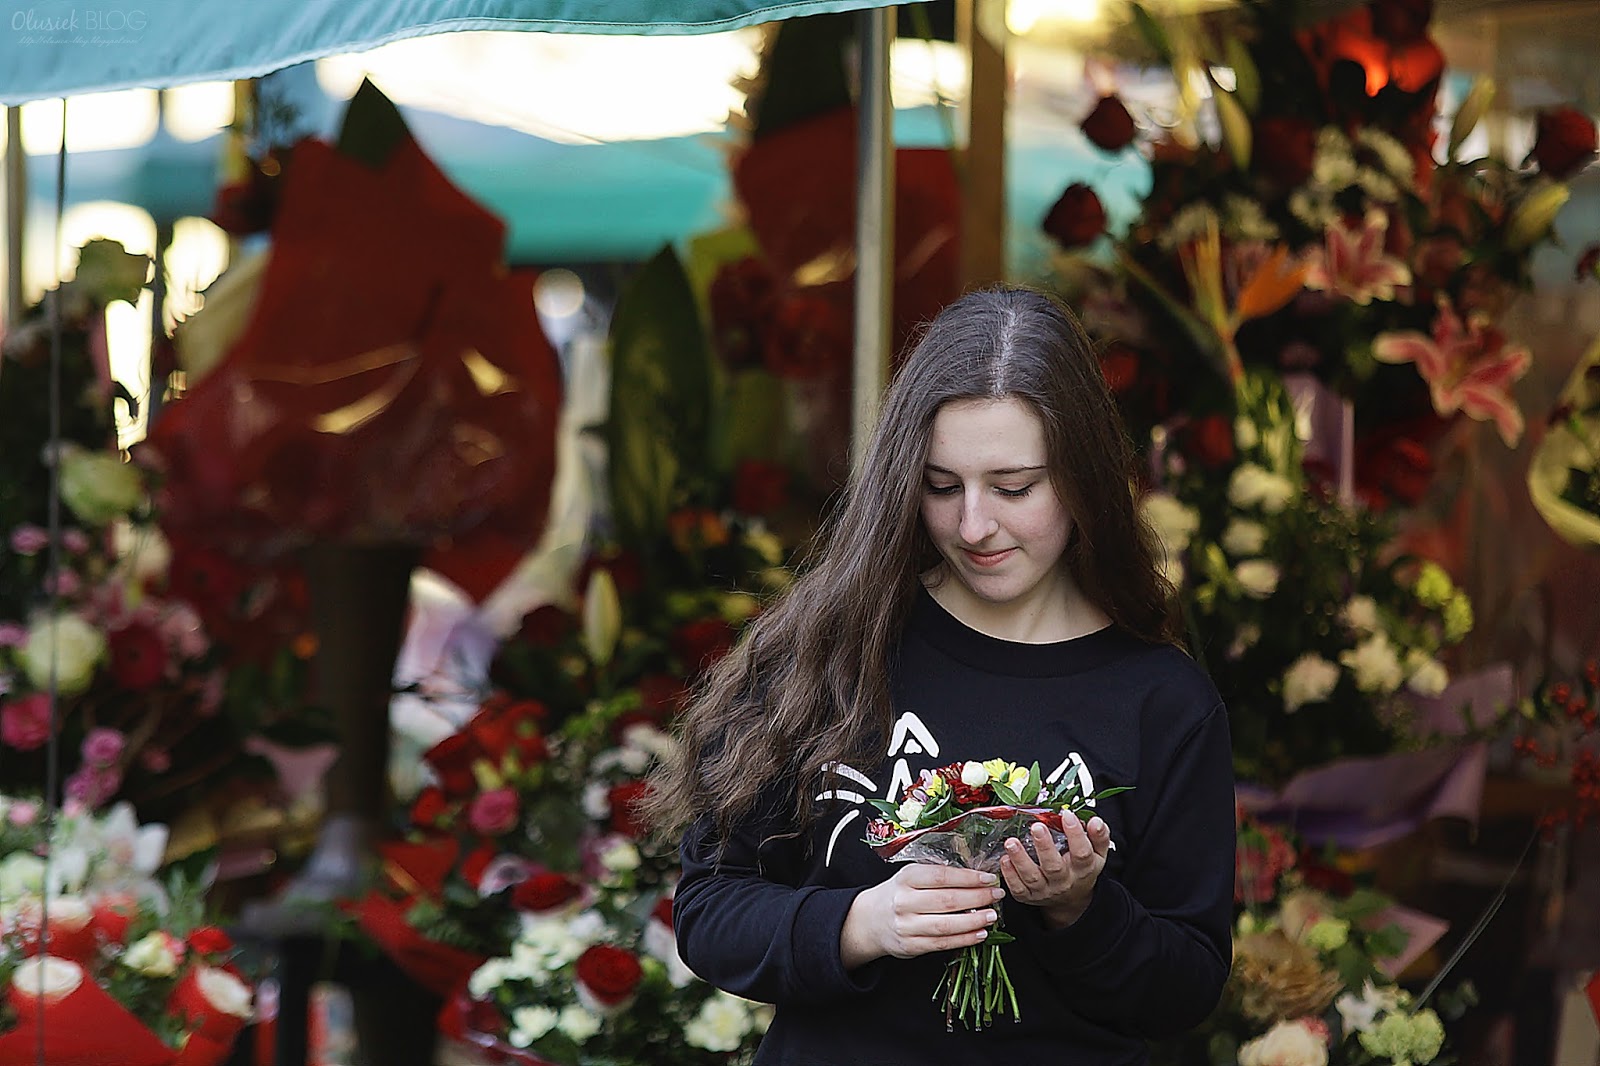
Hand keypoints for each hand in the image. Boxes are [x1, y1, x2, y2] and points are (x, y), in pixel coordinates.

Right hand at [840, 864, 1004, 967]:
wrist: (870, 920)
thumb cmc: (898, 894)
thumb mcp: (910, 877)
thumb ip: (937, 876)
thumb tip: (976, 876)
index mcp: (906, 878)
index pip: (942, 876)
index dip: (969, 878)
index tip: (989, 878)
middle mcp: (904, 901)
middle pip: (948, 900)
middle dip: (978, 898)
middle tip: (996, 895)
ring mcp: (907, 926)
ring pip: (946, 925)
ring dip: (974, 921)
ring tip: (991, 916)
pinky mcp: (911, 946)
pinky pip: (942, 943)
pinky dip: (964, 939)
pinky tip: (979, 934)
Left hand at [999, 815, 1110, 928]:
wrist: (1071, 899)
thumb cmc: (1081, 870)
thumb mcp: (1097, 854)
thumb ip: (1099, 837)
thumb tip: (1096, 821)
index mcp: (1082, 869)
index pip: (1082, 853)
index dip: (1076, 834)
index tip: (1067, 815)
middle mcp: (1064, 881)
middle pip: (1054, 866)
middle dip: (1044, 846)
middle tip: (1037, 827)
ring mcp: (1045, 890)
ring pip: (1032, 877)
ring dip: (1020, 859)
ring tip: (1011, 842)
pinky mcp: (1028, 896)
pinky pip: (1018, 889)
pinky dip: (1009, 875)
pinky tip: (1004, 859)